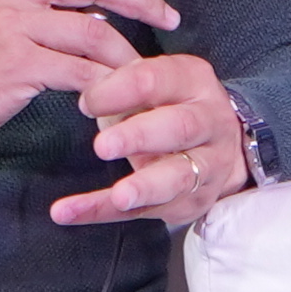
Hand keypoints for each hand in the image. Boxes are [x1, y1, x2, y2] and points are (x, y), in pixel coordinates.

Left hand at [52, 51, 251, 227]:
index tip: (87, 103)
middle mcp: (209, 122)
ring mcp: (208, 165)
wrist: (220, 144)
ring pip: (180, 177)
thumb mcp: (151, 82)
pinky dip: (104, 212)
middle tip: (103, 146)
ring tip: (119, 196)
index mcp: (194, 82)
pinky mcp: (192, 201)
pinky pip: (148, 210)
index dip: (119, 91)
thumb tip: (84, 92)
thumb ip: (119, 84)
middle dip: (140, 137)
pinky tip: (70, 212)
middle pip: (180, 127)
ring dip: (146, 187)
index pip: (156, 80)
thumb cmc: (169, 105)